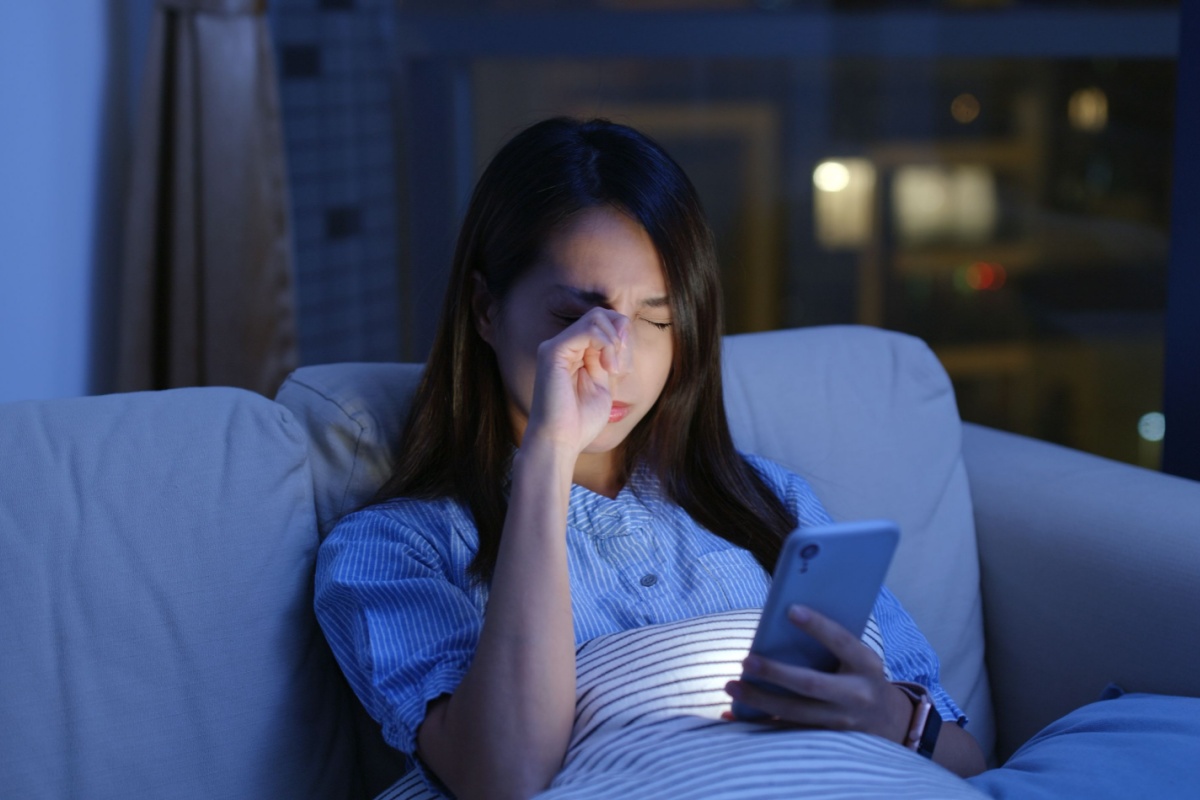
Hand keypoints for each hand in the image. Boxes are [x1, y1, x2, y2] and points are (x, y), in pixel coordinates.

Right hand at [524, 307, 630, 455]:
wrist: (561, 442)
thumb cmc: (580, 422)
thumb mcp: (604, 385)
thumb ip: (610, 359)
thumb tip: (623, 334)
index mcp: (575, 353)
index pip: (604, 324)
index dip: (623, 338)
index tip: (624, 368)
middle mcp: (563, 346)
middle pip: (601, 314)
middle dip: (622, 334)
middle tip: (622, 366)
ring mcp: (556, 347)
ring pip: (596, 317)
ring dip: (615, 342)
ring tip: (614, 370)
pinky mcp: (553, 352)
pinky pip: (588, 329)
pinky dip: (606, 344)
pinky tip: (608, 368)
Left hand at [722, 605, 913, 743]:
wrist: (893, 722)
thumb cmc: (863, 678)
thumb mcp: (860, 659)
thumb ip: (834, 646)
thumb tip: (786, 621)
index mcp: (866, 666)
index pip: (842, 642)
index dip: (818, 626)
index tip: (791, 609)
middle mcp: (856, 695)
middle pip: (811, 684)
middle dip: (777, 673)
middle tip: (747, 660)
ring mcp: (842, 722)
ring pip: (796, 712)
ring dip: (760, 700)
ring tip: (732, 686)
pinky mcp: (828, 740)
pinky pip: (789, 733)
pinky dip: (759, 724)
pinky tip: (734, 715)